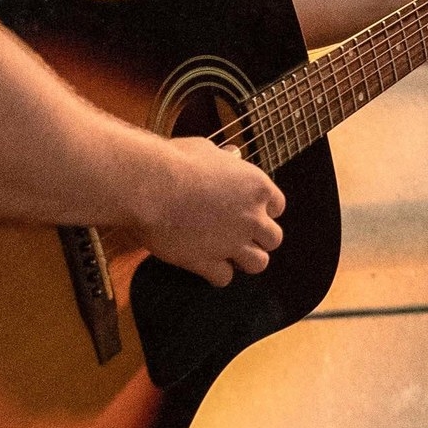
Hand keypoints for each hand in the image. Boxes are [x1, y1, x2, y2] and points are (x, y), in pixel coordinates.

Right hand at [125, 134, 285, 285]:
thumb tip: (230, 156)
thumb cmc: (174, 161)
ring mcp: (232, 243)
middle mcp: (251, 218)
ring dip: (245, 259)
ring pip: (258, 263)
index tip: (248, 210)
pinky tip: (204, 264)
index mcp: (256, 187)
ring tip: (228, 253)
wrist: (150, 186)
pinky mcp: (208, 262)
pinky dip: (216, 274)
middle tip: (239, 234)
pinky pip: (224, 278)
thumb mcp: (206, 149)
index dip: (262, 209)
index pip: (277, 206)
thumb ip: (224, 159)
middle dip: (258, 238)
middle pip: (273, 238)